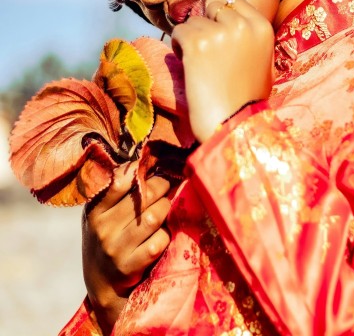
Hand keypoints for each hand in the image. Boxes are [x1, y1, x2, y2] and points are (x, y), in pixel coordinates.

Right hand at [82, 162, 170, 333]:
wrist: (101, 284)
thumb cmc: (107, 237)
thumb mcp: (100, 214)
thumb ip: (115, 190)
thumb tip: (143, 160)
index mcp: (94, 210)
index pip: (119, 180)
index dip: (141, 170)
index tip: (154, 165)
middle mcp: (102, 228)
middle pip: (143, 197)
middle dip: (161, 187)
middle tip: (167, 185)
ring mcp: (115, 249)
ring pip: (153, 218)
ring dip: (165, 209)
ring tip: (165, 207)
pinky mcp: (128, 267)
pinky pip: (157, 242)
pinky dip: (165, 235)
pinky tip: (162, 234)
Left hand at [171, 0, 274, 142]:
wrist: (232, 123)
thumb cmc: (248, 99)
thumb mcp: (265, 63)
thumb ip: (251, 39)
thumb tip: (233, 24)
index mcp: (262, 27)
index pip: (235, 2)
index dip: (223, 18)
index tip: (219, 35)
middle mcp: (242, 25)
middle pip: (213, 7)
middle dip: (207, 25)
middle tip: (207, 50)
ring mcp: (218, 32)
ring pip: (194, 21)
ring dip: (191, 38)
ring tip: (198, 62)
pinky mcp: (196, 43)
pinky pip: (178, 32)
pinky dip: (178, 46)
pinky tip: (187, 64)